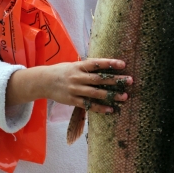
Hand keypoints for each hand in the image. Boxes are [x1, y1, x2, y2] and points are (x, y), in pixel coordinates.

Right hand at [6, 58, 131, 114]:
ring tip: (125, 96)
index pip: (96, 63)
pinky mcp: (72, 100)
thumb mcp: (73, 65)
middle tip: (130, 80)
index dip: (109, 63)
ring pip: (96, 93)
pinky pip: (88, 105)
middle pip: (99, 79)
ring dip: (111, 95)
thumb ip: (87, 67)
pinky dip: (100, 108)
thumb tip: (105, 65)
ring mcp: (75, 89)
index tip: (123, 64)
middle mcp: (77, 77)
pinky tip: (111, 109)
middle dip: (115, 80)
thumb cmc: (62, 71)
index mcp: (78, 66)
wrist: (43, 82)